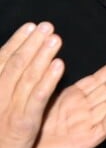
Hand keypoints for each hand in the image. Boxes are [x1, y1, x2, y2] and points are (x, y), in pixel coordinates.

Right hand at [0, 22, 64, 147]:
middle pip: (17, 63)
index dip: (18, 42)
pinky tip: (59, 65)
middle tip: (46, 25)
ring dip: (42, 55)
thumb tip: (8, 73)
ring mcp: (10, 108)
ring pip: (28, 75)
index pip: (5, 61)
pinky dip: (48, 79)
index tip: (31, 26)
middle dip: (32, 43)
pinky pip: (38, 97)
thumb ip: (2, 91)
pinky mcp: (23, 122)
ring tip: (55, 38)